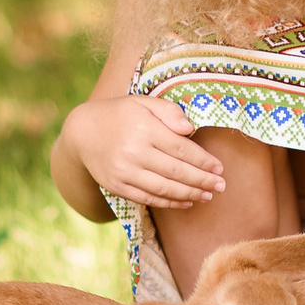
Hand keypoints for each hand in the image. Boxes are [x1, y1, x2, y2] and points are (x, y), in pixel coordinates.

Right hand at [64, 94, 225, 209]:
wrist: (83, 133)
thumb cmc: (121, 114)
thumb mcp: (143, 102)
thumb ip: (168, 111)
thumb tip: (189, 129)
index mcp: (143, 127)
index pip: (180, 148)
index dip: (203, 161)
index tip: (220, 168)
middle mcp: (133, 151)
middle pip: (175, 171)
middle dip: (202, 180)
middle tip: (221, 186)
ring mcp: (124, 171)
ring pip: (163, 188)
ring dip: (189, 194)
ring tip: (208, 196)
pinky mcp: (117, 186)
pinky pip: (148, 198)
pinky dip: (169, 202)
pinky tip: (186, 201)